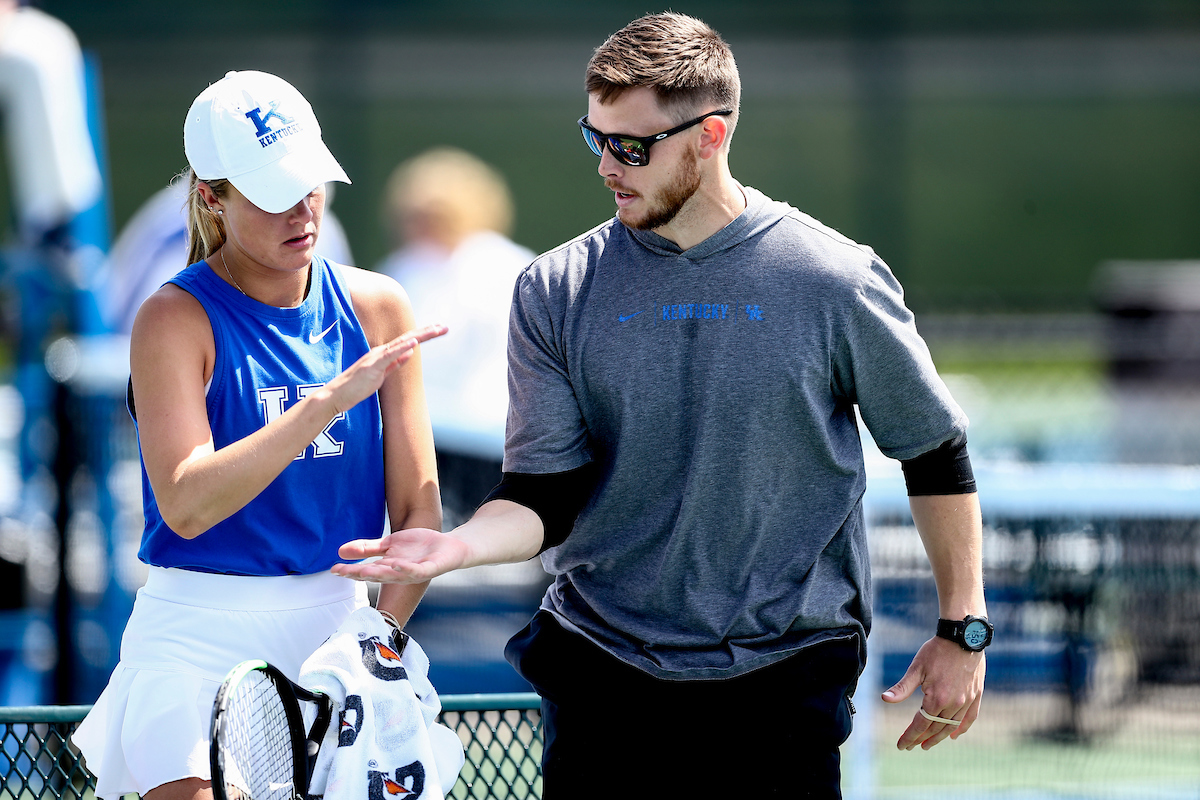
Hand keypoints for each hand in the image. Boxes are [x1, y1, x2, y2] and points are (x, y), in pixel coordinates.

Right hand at [326, 323, 447, 412]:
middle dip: (427, 332)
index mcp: (384, 354)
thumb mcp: (382, 374)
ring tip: (436, 329)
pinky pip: (390, 354)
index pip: (407, 341)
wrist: (338, 395)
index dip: (424, 335)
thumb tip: (410, 353)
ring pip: (402, 342)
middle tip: (444, 327)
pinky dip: (402, 347)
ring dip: (420, 335)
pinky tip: (414, 342)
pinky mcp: (373, 365)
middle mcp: (381, 351)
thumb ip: (395, 364)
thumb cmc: (357, 387)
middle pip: (408, 338)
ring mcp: (377, 357)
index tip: (438, 330)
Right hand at [332, 527, 470, 583]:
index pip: (366, 571)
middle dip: (360, 574)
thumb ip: (367, 548)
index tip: (334, 570)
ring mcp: (415, 572)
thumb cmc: (419, 547)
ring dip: (380, 573)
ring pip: (395, 575)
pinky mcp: (430, 569)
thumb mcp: (389, 545)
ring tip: (365, 569)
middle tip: (343, 572)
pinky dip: (407, 568)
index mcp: (388, 568)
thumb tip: (340, 551)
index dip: (350, 571)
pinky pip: (418, 571)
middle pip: (378, 575)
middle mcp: (399, 574)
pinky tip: (396, 563)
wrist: (449, 547)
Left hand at [881, 636, 985, 749]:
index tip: (901, 746)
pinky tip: (954, 735)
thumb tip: (885, 699)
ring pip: (952, 726)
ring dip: (939, 736)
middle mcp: (954, 704)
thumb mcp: (916, 668)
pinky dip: (962, 728)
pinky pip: (970, 718)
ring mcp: (967, 701)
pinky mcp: (976, 695)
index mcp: (937, 699)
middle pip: (936, 728)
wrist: (963, 638)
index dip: (910, 736)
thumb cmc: (936, 651)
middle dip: (922, 738)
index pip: (921, 725)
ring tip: (927, 744)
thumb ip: (902, 688)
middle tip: (911, 745)